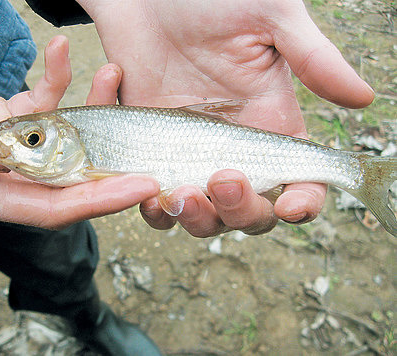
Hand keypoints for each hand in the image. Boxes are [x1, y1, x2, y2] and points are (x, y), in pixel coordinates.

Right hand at [0, 36, 158, 228]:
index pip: (58, 207)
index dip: (101, 200)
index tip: (141, 188)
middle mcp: (11, 175)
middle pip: (73, 173)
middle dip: (113, 158)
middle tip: (150, 143)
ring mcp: (13, 146)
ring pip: (64, 132)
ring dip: (90, 105)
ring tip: (111, 74)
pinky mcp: (6, 117)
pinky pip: (37, 99)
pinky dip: (51, 77)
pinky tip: (58, 51)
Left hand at [78, 0, 373, 235]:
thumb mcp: (268, 16)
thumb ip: (312, 58)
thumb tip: (363, 99)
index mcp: (268, 125)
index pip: (297, 180)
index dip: (302, 203)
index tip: (289, 205)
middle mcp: (230, 149)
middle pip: (247, 211)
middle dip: (239, 211)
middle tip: (222, 179)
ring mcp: (186, 155)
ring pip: (199, 216)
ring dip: (193, 219)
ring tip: (176, 193)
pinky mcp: (148, 153)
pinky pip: (148, 198)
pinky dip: (147, 206)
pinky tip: (142, 187)